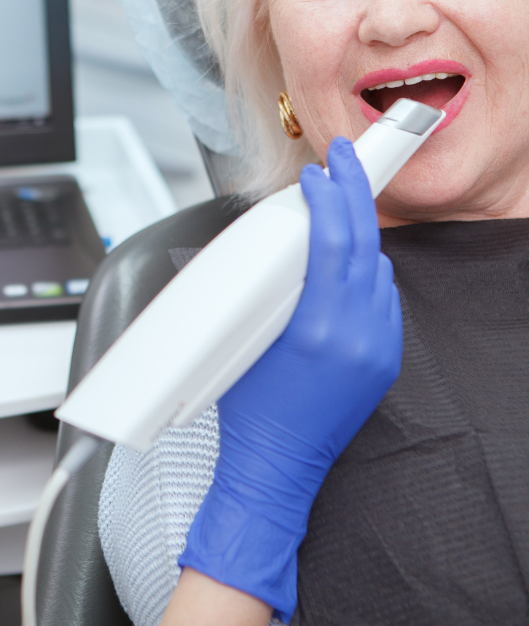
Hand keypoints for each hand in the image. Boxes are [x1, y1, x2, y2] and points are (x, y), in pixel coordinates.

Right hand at [177, 137, 402, 621]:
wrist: (275, 464)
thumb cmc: (247, 408)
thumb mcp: (241, 337)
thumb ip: (262, 289)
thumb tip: (267, 245)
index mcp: (317, 328)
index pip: (334, 242)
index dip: (329, 199)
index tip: (319, 173)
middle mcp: (357, 335)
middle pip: (366, 244)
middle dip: (355, 194)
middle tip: (346, 161)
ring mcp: (377, 349)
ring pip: (379, 269)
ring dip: (360, 234)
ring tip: (338, 208)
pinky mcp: (384, 361)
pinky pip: (384, 300)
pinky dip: (367, 273)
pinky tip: (347, 264)